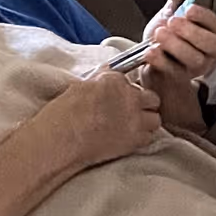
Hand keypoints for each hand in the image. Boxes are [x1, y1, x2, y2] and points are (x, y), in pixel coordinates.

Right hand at [38, 64, 162, 173]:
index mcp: (115, 80)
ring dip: (146, 123)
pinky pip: (149, 137)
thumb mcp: (80, 87)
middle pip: (152, 98)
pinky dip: (141, 139)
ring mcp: (136, 118)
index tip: (120, 100)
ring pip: (155, 119)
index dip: (126, 93)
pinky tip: (126, 140)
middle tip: (130, 114)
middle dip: (143, 105)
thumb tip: (108, 75)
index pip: (132, 82)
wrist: (60, 139)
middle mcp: (130, 96)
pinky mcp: (136, 139)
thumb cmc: (62, 114)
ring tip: (130, 128)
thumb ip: (100, 80)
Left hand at [143, 0, 215, 79]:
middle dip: (190, 32)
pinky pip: (174, 72)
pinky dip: (161, 61)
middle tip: (171, 22)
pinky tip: (150, 51)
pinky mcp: (180, 79)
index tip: (188, 9)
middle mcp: (209, 52)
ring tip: (159, 35)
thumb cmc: (169, 34)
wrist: (153, 58)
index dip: (203, 17)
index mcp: (213, 33)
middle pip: (208, 44)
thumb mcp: (174, 9)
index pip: (215, 25)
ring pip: (193, 59)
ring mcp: (196, 68)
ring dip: (176, 46)